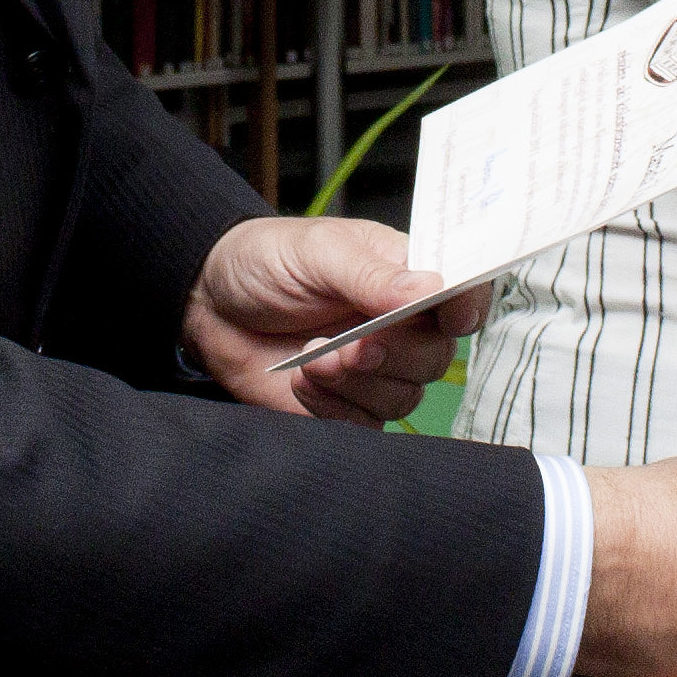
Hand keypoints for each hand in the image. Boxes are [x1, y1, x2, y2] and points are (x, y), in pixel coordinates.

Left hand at [185, 216, 483, 423]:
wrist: (208, 304)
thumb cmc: (266, 262)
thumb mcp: (317, 253)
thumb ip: (371, 274)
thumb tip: (430, 288)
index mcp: (405, 276)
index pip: (464, 295)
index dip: (467, 309)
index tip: (450, 319)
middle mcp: (399, 326)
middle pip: (436, 358)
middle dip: (392, 354)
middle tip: (351, 344)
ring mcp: (375, 370)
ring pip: (403, 396)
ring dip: (355, 382)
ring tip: (310, 358)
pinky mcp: (346, 406)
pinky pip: (365, 424)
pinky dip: (332, 407)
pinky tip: (299, 380)